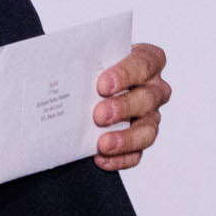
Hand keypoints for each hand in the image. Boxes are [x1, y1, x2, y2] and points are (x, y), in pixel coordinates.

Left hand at [91, 43, 171, 169]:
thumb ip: (84, 60)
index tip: (102, 85)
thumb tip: (62, 67)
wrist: (87, 87)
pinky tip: (101, 158)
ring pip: (148, 130)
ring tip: (103, 143)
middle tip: (98, 115)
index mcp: (147, 61)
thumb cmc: (94, 68)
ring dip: (125, 138)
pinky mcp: (141, 139)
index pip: (145, 63)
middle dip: (123, 107)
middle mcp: (154, 89)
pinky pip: (137, 153)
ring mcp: (150, 115)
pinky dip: (120, 158)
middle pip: (148, 98)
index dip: (126, 74)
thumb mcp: (90, 57)